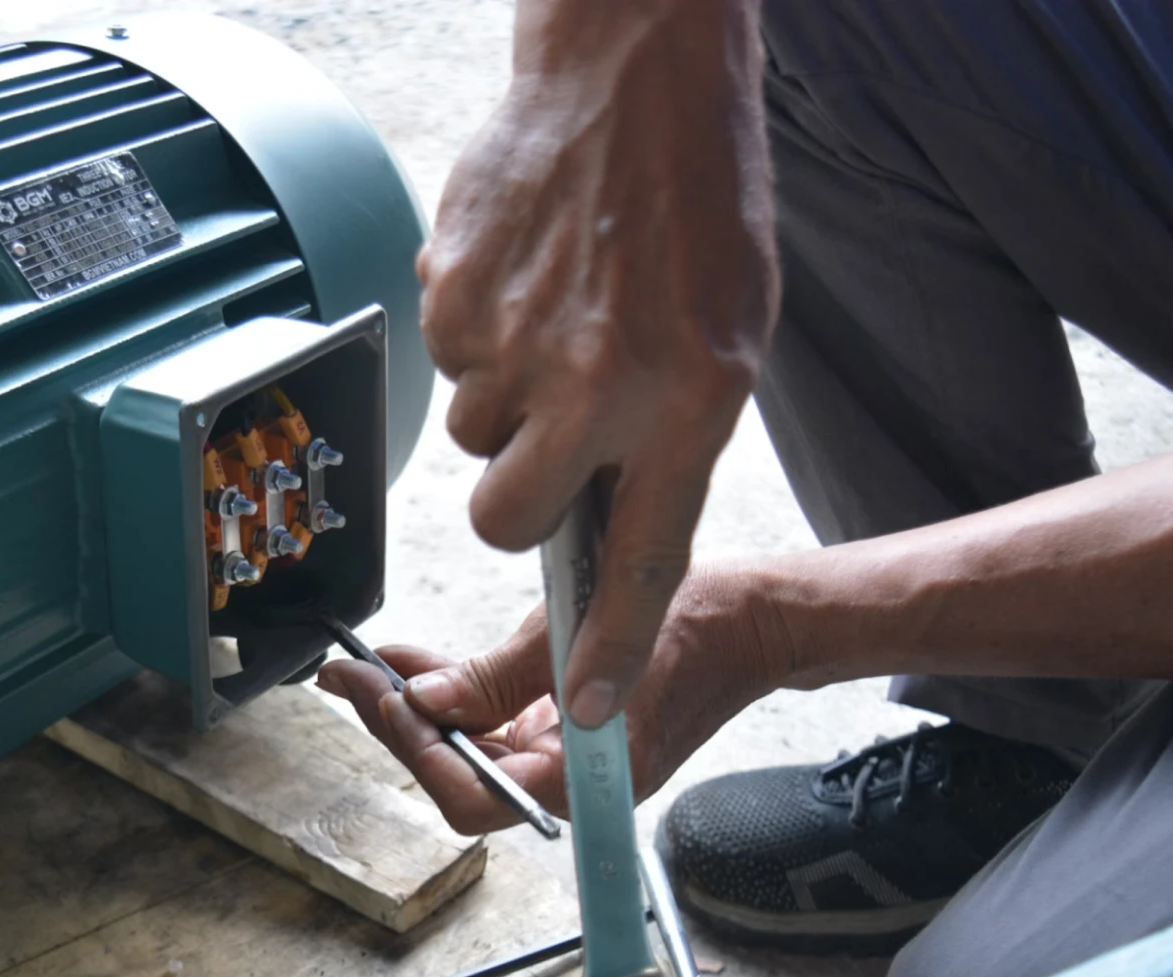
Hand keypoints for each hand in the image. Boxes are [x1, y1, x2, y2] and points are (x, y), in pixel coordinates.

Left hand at [317, 567, 784, 833]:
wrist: (754, 622)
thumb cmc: (695, 628)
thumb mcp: (580, 634)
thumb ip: (496, 676)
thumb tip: (422, 701)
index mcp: (587, 781)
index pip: (474, 795)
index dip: (417, 752)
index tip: (379, 700)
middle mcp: (573, 785)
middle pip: (462, 778)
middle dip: (401, 729)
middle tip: (350, 681)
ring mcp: (569, 763)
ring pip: (473, 753)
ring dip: (419, 712)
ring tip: (368, 669)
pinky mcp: (566, 734)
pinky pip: (497, 727)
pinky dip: (456, 697)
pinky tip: (417, 665)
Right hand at [419, 0, 776, 726]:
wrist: (633, 71)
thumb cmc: (695, 201)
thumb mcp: (728, 337)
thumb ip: (670, 439)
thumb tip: (598, 519)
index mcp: (689, 397)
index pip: (642, 556)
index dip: (606, 643)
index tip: (584, 710)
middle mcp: (598, 379)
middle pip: (505, 517)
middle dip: (514, 495)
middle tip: (547, 436)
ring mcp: (515, 336)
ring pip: (470, 437)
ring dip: (501, 400)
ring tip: (554, 316)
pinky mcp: (452, 292)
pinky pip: (444, 363)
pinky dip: (474, 335)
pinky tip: (522, 275)